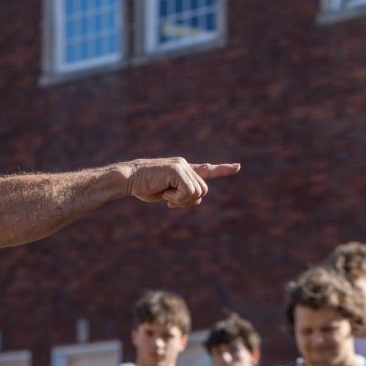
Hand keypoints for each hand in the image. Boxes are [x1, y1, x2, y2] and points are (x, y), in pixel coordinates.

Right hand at [125, 159, 239, 207]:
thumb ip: (183, 194)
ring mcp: (182, 166)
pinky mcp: (177, 170)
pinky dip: (177, 198)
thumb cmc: (144, 186)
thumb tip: (198, 198)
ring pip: (197, 193)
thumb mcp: (167, 193)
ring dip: (180, 200)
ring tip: (164, 193)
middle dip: (187, 201)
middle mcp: (185, 165)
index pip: (206, 169)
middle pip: (202, 190)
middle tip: (169, 200)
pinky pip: (188, 192)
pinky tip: (164, 192)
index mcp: (183, 169)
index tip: (237, 167)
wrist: (128, 178)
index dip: (222, 169)